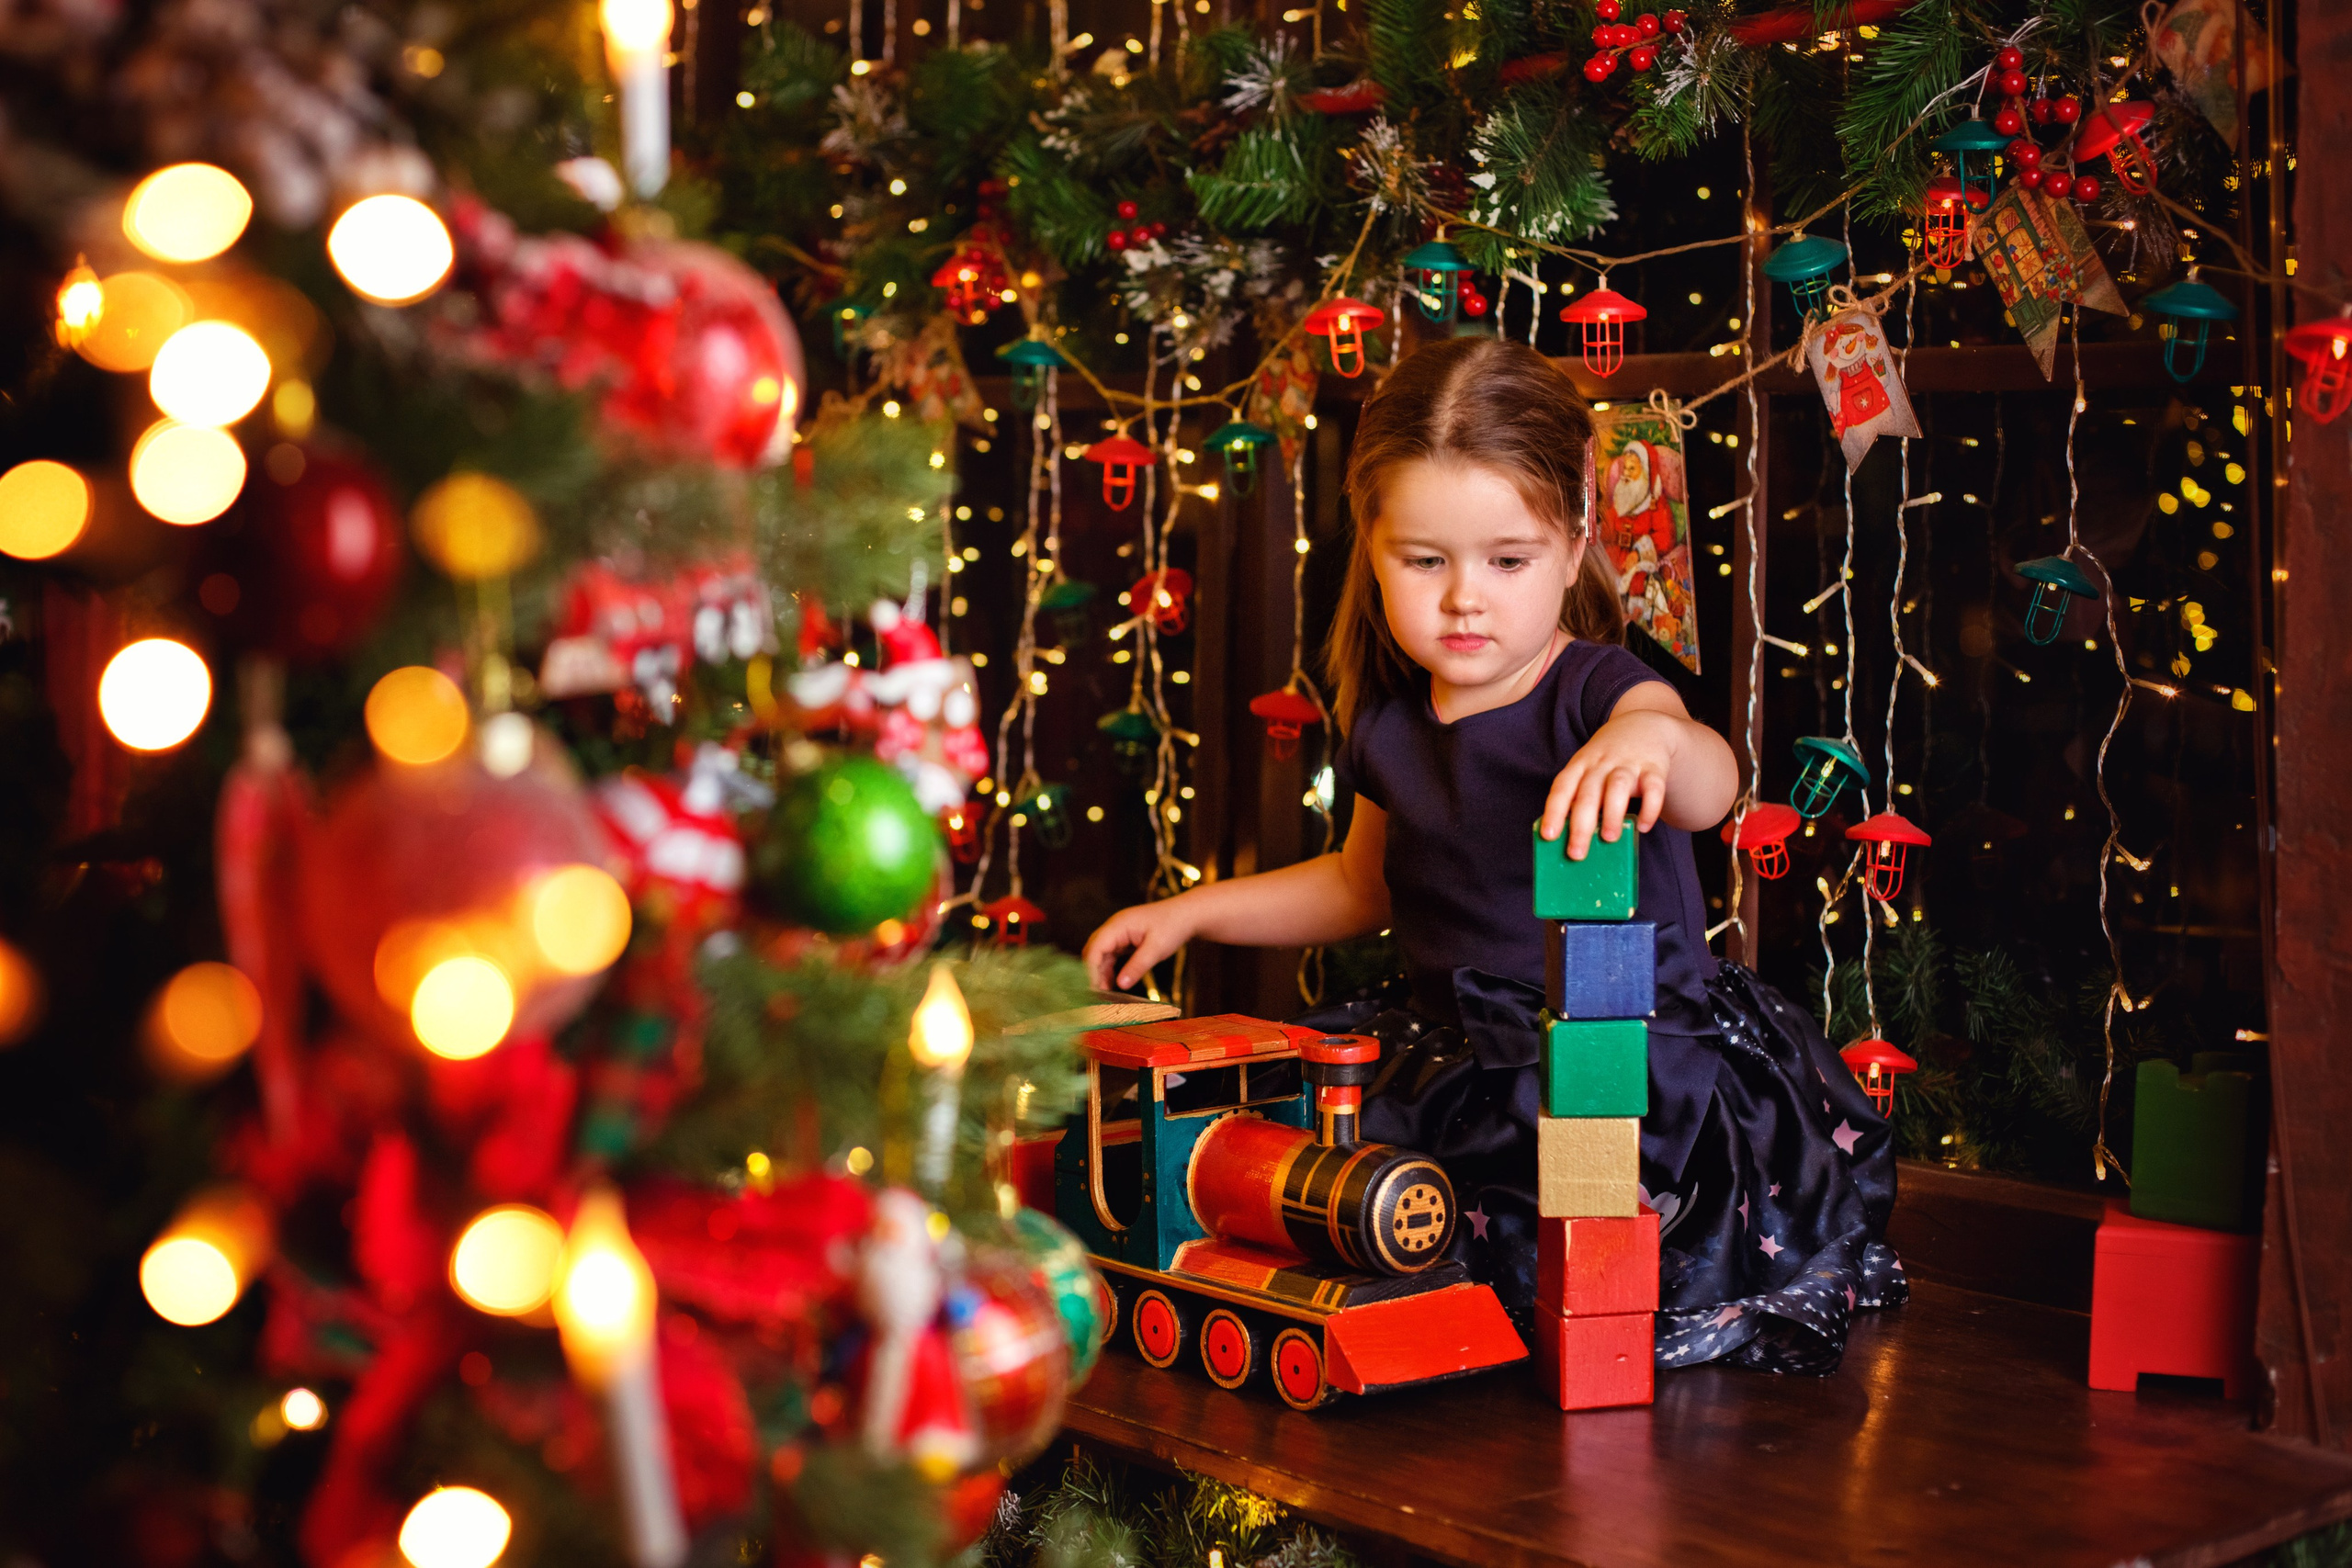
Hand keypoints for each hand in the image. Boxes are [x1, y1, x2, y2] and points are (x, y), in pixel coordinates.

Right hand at [1082, 898, 1197, 991]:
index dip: (1090, 969)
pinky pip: (1111, 956)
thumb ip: (1137, 966)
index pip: (1095, 948)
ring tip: (1103, 994)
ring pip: (1101, 955)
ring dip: (1100, 973)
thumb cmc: (1173, 926)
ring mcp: (1119, 933)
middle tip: (1095, 996)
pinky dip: (1109, 970)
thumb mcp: (1156, 949)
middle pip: (1093, 951)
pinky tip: (1112, 984)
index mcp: (1118, 925)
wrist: (1187, 915)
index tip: (1092, 989)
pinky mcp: (1125, 940)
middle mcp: (1114, 928)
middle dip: (1091, 972)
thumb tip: (1120, 985)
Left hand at [1538, 709, 1681, 860]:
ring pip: (1617, 786)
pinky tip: (1643, 827)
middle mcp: (1601, 763)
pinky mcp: (1654, 768)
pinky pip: (1654, 787)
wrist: (1643, 727)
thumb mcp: (1589, 770)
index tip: (1548, 836)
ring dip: (1612, 814)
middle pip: (1588, 792)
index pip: (1562, 787)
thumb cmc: (1607, 761)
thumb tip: (1575, 840)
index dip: (1554, 811)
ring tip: (1609, 838)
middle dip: (1580, 825)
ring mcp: (1628, 764)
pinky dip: (1650, 808)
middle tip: (1577, 854)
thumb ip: (1581, 798)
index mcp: (1580, 765)